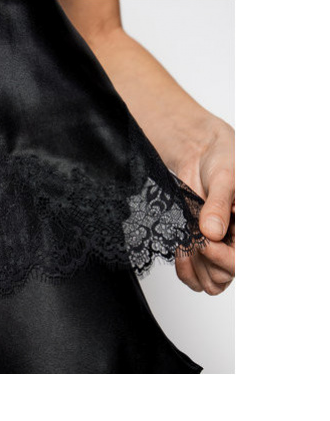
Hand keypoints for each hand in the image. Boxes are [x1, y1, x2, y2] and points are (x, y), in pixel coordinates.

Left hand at [59, 2, 234, 293]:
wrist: (198, 149)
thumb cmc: (222, 155)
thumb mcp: (224, 176)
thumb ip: (218, 204)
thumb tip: (212, 232)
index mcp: (250, 224)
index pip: (243, 261)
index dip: (226, 260)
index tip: (208, 244)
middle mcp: (235, 238)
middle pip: (225, 275)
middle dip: (208, 264)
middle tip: (195, 242)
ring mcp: (216, 243)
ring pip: (209, 279)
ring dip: (195, 269)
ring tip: (185, 246)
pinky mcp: (197, 241)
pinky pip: (194, 271)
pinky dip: (185, 267)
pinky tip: (179, 249)